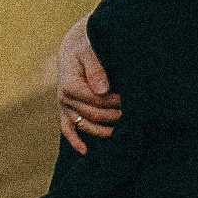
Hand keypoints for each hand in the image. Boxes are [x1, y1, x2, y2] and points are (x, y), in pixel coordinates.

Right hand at [58, 19, 121, 155]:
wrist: (73, 46)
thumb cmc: (85, 47)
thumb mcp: (89, 52)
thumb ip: (96, 69)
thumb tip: (103, 89)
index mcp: (70, 85)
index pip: (96, 100)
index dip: (115, 102)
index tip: (131, 100)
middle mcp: (64, 98)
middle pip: (93, 114)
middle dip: (114, 115)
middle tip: (134, 115)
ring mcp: (64, 106)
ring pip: (85, 125)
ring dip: (103, 130)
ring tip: (122, 132)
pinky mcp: (65, 110)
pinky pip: (67, 129)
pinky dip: (75, 141)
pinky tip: (86, 151)